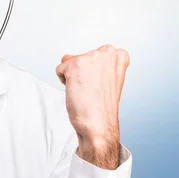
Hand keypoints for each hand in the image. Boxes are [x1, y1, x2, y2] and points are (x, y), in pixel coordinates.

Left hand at [55, 44, 129, 167]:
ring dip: (72, 78)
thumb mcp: (102, 78)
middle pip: (81, 56)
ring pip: (70, 62)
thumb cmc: (101, 106)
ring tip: (86, 91)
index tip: (101, 84)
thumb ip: (89, 62)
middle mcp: (107, 52)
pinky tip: (78, 92)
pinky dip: (64, 82)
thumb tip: (66, 56)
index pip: (95, 54)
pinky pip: (59, 69)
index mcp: (118, 55)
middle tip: (93, 90)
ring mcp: (91, 57)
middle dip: (82, 73)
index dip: (93, 72)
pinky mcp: (75, 65)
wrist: (99, 125)